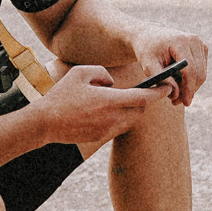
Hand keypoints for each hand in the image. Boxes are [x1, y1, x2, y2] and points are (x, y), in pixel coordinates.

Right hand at [36, 65, 158, 146]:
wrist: (44, 123)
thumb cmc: (62, 95)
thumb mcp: (81, 73)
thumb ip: (102, 72)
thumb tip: (112, 82)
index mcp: (109, 100)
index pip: (143, 97)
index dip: (158, 92)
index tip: (167, 87)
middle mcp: (112, 117)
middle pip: (140, 110)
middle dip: (143, 101)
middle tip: (142, 91)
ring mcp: (106, 130)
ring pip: (129, 119)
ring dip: (130, 110)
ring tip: (118, 100)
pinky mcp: (100, 138)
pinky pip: (117, 127)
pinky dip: (118, 118)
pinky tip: (105, 111)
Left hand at [132, 30, 208, 105]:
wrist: (148, 35)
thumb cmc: (146, 50)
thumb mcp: (148, 65)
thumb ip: (162, 79)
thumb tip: (177, 93)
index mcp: (181, 41)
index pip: (190, 69)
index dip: (188, 88)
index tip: (185, 103)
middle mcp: (194, 40)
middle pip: (199, 73)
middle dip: (189, 91)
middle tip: (176, 102)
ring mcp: (200, 44)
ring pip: (201, 73)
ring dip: (190, 87)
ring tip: (174, 95)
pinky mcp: (201, 49)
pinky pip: (201, 70)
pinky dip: (192, 80)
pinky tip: (178, 84)